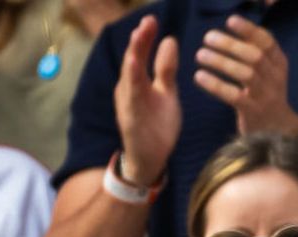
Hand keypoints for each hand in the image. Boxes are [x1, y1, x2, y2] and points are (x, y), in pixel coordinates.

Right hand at [114, 15, 180, 185]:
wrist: (150, 157)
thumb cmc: (157, 123)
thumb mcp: (167, 93)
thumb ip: (166, 69)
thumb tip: (170, 40)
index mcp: (138, 81)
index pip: (140, 54)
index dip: (145, 37)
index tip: (152, 19)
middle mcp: (129, 89)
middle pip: (132, 62)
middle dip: (138, 43)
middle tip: (146, 23)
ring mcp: (127, 105)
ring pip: (129, 80)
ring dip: (133, 61)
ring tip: (137, 42)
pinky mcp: (130, 121)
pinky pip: (130, 103)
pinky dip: (132, 89)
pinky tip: (135, 76)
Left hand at [194, 15, 297, 135]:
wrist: (278, 129)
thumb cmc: (265, 94)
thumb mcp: (269, 72)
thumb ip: (256, 51)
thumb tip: (235, 25)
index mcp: (279, 65)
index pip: (267, 42)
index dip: (249, 30)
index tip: (230, 21)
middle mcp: (276, 79)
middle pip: (255, 57)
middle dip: (230, 44)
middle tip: (208, 37)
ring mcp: (266, 97)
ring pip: (246, 75)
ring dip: (221, 62)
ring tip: (200, 55)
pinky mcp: (253, 113)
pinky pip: (234, 96)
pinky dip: (215, 85)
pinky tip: (199, 77)